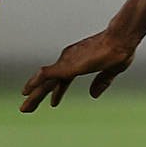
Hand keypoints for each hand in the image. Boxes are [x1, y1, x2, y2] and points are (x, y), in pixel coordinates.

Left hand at [21, 29, 137, 111]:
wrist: (121, 39)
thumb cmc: (120, 49)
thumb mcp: (111, 71)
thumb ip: (102, 82)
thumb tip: (93, 94)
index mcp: (80, 63)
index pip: (63, 81)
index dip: (58, 92)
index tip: (53, 103)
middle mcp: (70, 61)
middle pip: (50, 82)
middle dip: (38, 95)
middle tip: (26, 108)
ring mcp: (67, 62)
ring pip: (45, 81)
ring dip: (34, 94)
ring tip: (24, 107)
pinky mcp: (67, 65)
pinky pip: (46, 74)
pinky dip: (35, 82)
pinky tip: (27, 90)